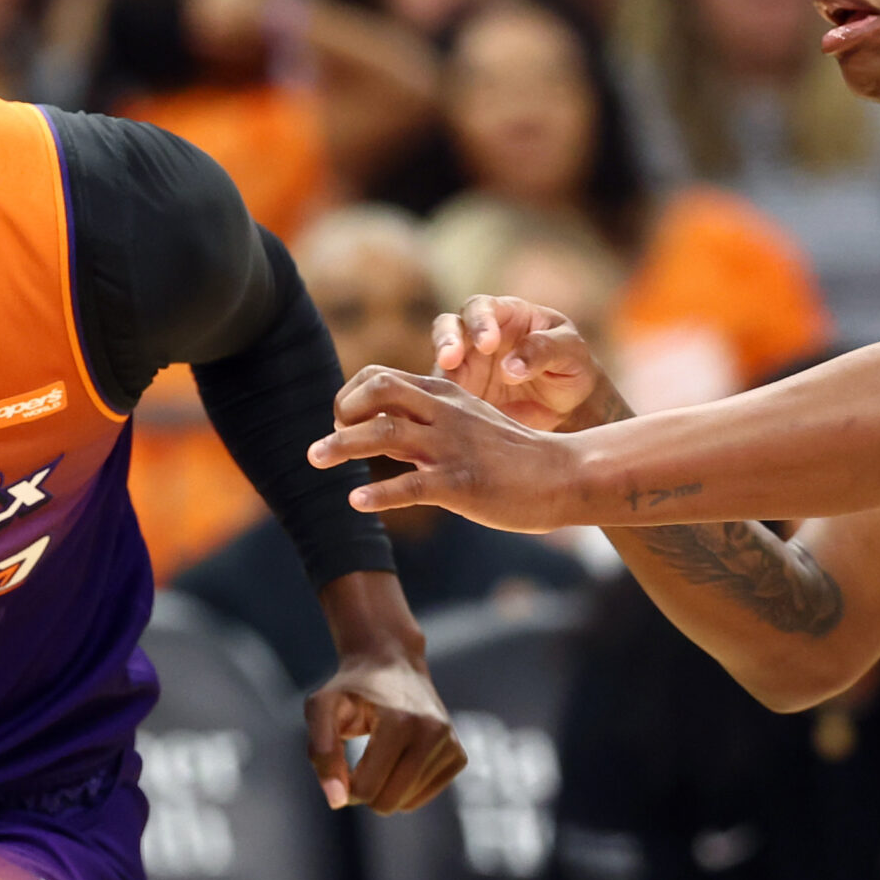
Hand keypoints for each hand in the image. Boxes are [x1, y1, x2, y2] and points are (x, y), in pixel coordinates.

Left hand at [304, 571, 465, 811]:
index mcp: (400, 722)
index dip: (344, 786)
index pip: (366, 789)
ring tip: (378, 752)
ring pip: (405, 804)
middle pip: (388, 802)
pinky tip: (396, 758)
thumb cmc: (350, 688)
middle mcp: (433, 733)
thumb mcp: (321, 708)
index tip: (338, 764)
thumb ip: (321, 752)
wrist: (392, 663)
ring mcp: (450, 745)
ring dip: (383, 788)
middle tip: (355, 763)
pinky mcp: (458, 755)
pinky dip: (402, 787)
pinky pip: (422, 797)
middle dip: (364, 792)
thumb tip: (337, 802)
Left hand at [309, 366, 588, 531]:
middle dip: (342, 412)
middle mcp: (444, 413)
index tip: (339, 422)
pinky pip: (412, 486)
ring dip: (342, 447)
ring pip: (385, 433)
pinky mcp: (462, 483)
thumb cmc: (510, 455)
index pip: (381, 377)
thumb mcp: (464, 425)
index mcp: (444, 395)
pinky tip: (356, 503)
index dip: (350, 396)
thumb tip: (370, 431)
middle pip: (379, 391)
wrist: (565, 476)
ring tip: (314, 461)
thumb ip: (419, 424)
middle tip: (324, 442)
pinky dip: (379, 494)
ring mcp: (452, 446)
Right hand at [432, 295, 624, 433]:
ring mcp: (465, 366)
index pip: (483, 307)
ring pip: (439, 362)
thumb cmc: (570, 367)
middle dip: (447, 340)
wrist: (568, 406)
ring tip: (448, 387)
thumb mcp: (571, 352)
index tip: (488, 345)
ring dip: (439, 372)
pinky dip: (439, 400)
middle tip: (451, 360)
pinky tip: (446, 410)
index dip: (480, 321)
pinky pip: (441, 395)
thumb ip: (544, 350)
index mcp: (507, 315)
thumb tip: (510, 369)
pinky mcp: (459, 395)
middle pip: (448, 326)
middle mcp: (478, 336)